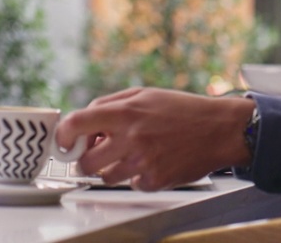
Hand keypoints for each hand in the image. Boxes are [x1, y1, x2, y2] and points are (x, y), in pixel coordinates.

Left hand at [55, 88, 254, 190]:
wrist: (218, 129)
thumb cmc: (182, 109)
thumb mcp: (144, 94)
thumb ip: (111, 106)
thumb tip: (85, 124)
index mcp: (125, 112)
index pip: (77, 123)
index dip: (62, 135)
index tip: (63, 142)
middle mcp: (131, 138)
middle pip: (85, 162)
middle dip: (86, 159)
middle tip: (97, 153)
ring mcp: (142, 162)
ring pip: (106, 177)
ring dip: (112, 168)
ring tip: (132, 154)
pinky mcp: (154, 180)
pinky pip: (131, 185)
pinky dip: (137, 176)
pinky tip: (153, 162)